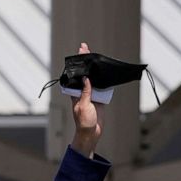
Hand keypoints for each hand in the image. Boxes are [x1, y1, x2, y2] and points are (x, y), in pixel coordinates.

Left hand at [70, 42, 103, 157]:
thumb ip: (85, 93)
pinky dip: (104, 78)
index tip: (80, 51)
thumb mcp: (83, 106)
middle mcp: (82, 91)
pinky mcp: (99, 97)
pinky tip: (105, 70)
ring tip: (96, 55)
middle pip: (84, 73)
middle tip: (86, 47)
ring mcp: (91, 94)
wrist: (91, 132)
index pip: (76, 74)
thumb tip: (86, 79)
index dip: (78, 63)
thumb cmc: (84, 121)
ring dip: (95, 68)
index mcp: (75, 92)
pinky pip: (102, 86)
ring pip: (94, 78)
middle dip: (86, 62)